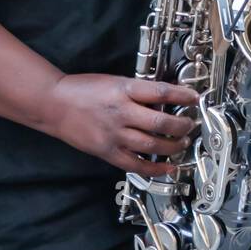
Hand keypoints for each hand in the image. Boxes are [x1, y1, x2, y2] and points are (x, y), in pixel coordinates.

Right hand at [42, 73, 199, 176]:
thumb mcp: (114, 82)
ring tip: (183, 142)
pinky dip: (156, 168)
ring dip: (174, 145)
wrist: (55, 105)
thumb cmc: (83, 89)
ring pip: (153, 145)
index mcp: (124, 90)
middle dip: (182, 125)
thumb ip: (137, 91)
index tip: (195, 97)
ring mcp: (115, 135)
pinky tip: (168, 167)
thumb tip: (164, 98)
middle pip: (161, 122)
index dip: (182, 95)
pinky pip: (137, 165)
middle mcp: (122, 113)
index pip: (160, 92)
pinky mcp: (108, 152)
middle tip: (190, 124)